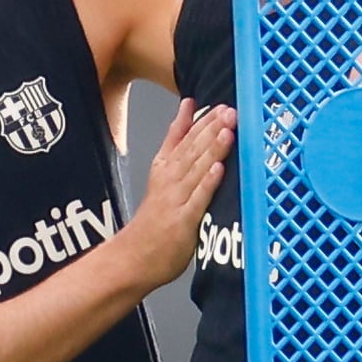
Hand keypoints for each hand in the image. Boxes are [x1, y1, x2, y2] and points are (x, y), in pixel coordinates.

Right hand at [128, 101, 233, 286]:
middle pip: (192, 149)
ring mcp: (176, 200)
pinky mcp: (183, 221)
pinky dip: (207, 183)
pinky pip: (197, 200)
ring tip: (228, 130)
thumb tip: (187, 112)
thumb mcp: (160, 174)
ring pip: (196, 169)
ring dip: (213, 149)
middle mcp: (169, 180)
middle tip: (229, 111)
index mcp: (164, 168)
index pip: (183, 138)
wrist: (132, 257)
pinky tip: (219, 169)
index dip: (201, 120)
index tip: (218, 105)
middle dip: (212, 128)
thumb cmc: (152, 220)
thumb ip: (174, 143)